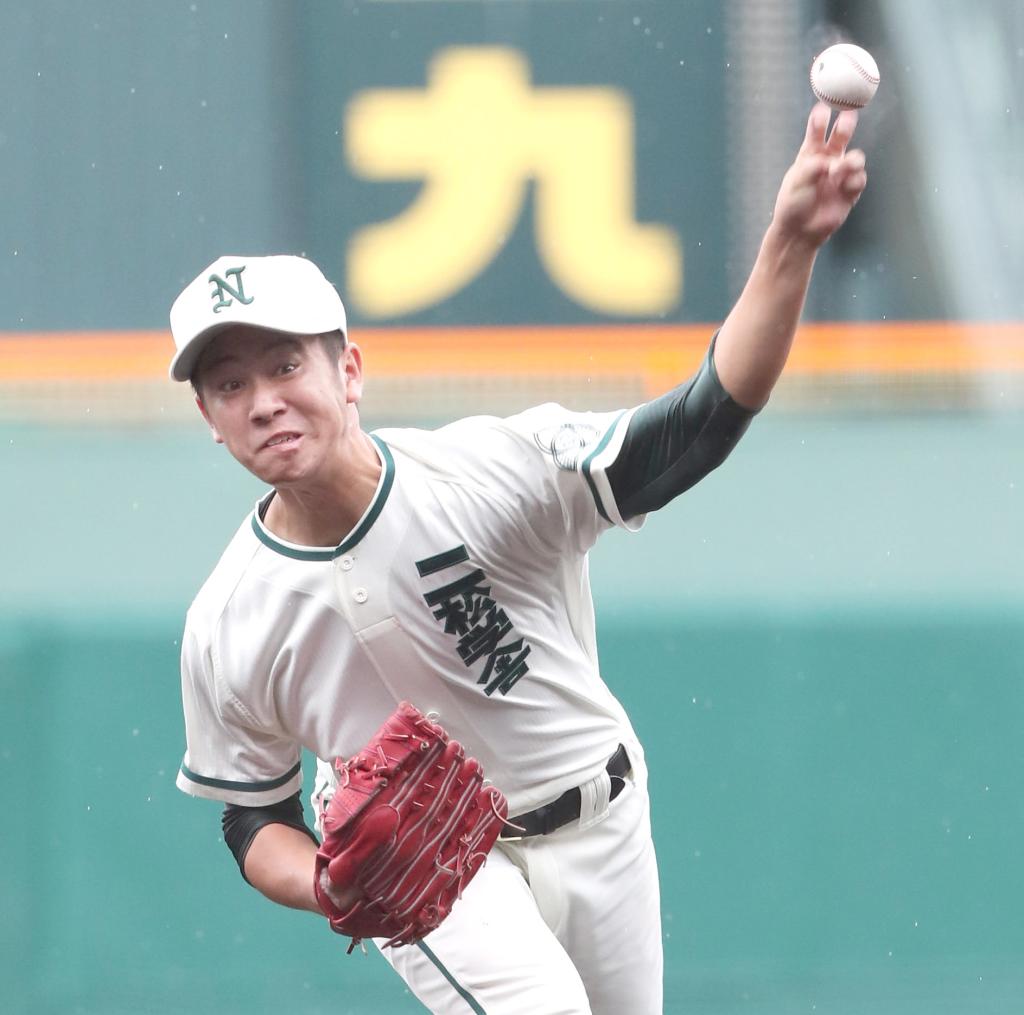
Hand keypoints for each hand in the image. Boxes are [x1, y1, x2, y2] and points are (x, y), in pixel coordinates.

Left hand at [771, 103, 867, 249]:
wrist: (800, 232)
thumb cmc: (793, 205)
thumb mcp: (797, 181)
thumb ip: (814, 167)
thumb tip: (833, 162)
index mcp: (809, 156)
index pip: (816, 133)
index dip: (821, 120)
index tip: (823, 107)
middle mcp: (827, 162)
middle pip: (840, 138)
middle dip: (845, 126)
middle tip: (849, 115)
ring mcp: (840, 176)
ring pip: (855, 158)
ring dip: (851, 161)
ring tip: (841, 168)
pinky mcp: (849, 192)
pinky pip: (859, 180)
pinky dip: (854, 180)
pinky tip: (845, 185)